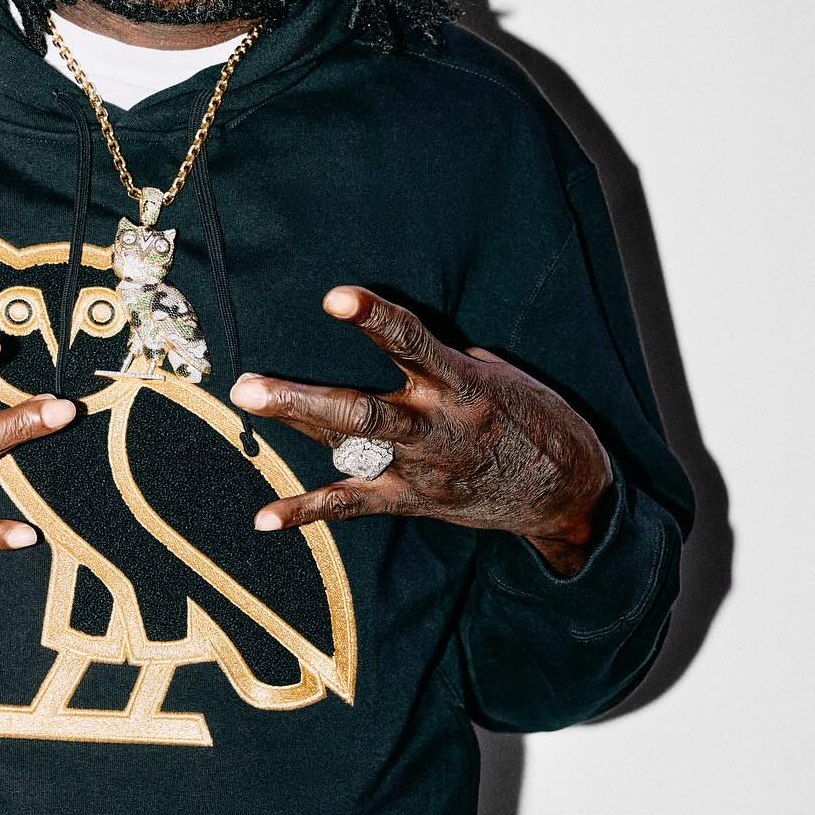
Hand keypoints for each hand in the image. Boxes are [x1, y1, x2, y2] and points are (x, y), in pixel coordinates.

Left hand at [228, 285, 613, 575]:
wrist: (565, 492)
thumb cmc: (535, 419)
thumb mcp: (501, 375)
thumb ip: (445, 362)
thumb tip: (401, 347)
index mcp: (463, 386)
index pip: (413, 344)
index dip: (375, 319)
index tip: (335, 297)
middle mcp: (436, 428)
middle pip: (361, 410)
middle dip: (301, 396)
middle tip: (249, 383)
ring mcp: (420, 468)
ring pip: (350, 447)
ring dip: (296, 424)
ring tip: (248, 402)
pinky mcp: (412, 500)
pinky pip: (353, 505)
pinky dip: (307, 510)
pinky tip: (263, 516)